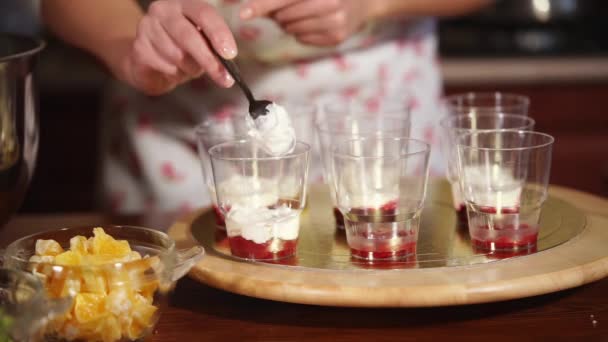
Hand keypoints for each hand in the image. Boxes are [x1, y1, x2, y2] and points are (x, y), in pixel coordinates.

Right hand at [120, 0, 237, 94]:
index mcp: (184, 4)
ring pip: (177, 55)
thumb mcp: (202, 44)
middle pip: (189, 36)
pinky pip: (164, 66)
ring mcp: (147, 27)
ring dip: (190, 69)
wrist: (149, 62)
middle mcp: (163, 10)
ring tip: (190, 68)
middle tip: (224, 78)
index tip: (230, 54)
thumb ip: (213, 48)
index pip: (204, 13)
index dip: (219, 33)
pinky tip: (173, 70)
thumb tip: (227, 65)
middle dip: (208, 59)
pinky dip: (175, 74)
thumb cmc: (182, 50)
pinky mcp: (139, 47)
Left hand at [240, 0, 375, 46]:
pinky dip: (302, 31)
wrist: (365, 0)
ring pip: (291, 29)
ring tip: (306, 11)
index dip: (260, 5)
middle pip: (283, 16)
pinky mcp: (335, 38)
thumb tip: (253, 6)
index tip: (243, 13)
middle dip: (279, 11)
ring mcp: (334, 23)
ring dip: (290, 21)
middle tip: (290, 4)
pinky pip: (303, 39)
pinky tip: (316, 21)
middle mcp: (329, 3)